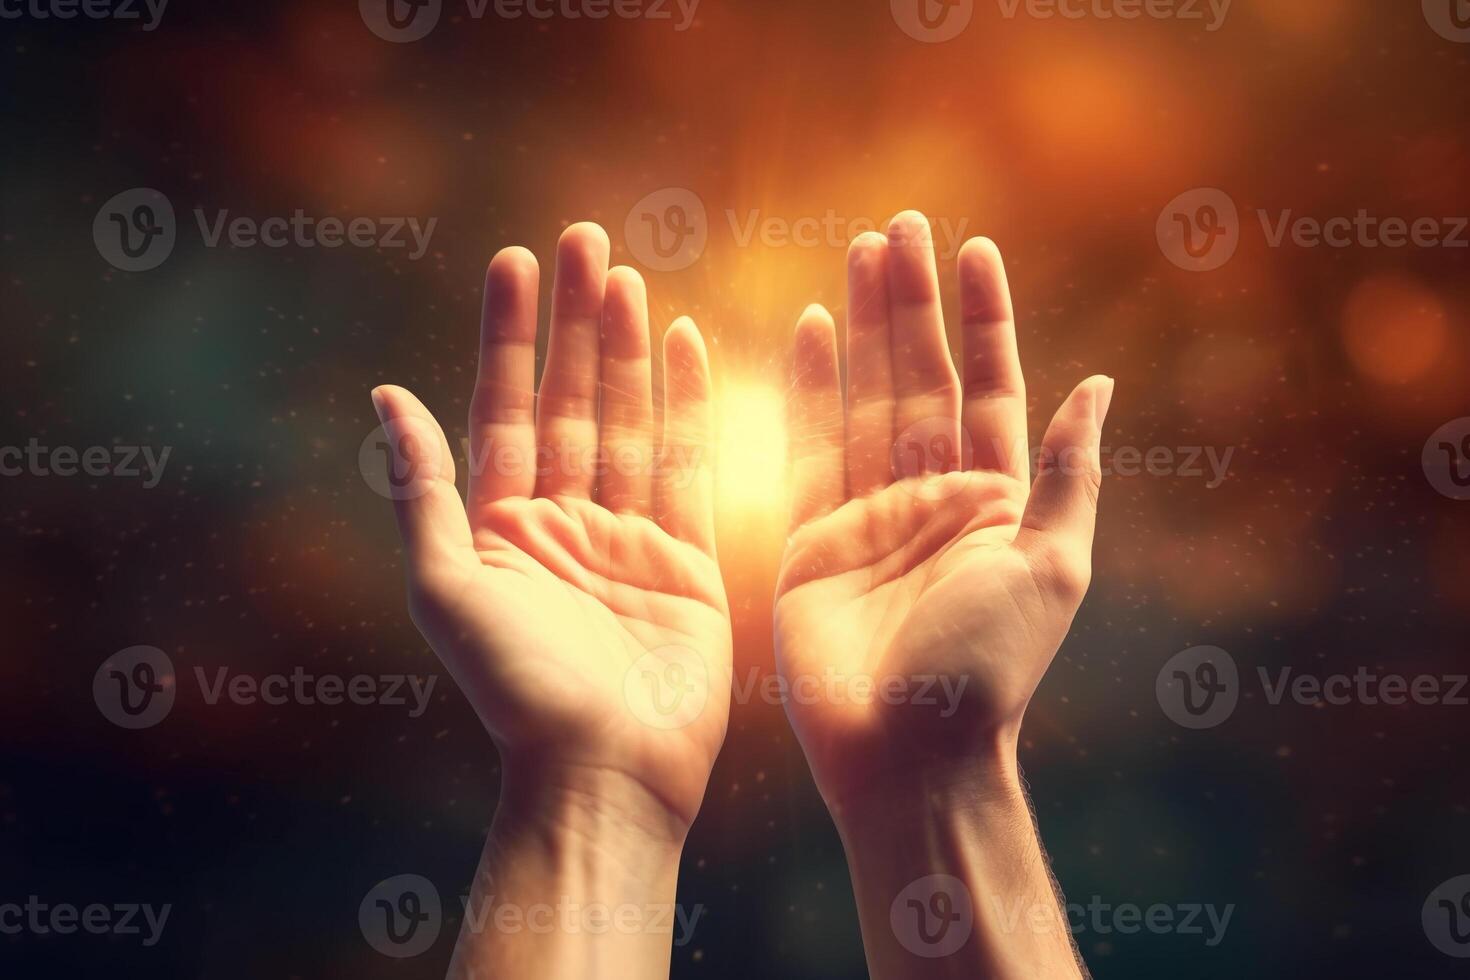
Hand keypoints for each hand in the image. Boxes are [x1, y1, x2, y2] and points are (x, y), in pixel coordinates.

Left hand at [371, 223, 730, 837]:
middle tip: (586, 238)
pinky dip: (689, 402)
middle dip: (575, 321)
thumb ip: (424, 489)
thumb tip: (387, 395)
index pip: (507, 408)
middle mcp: (563, 522)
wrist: (605, 770)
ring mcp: (628, 536)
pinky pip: (688, 463)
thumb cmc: (515, 691)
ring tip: (627, 275)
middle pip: (571, 399)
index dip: (510, 334)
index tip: (516, 259)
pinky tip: (688, 343)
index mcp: (501, 528)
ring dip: (627, 346)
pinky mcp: (687, 558)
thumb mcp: (445, 587)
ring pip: (628, 419)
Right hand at [775, 210, 1113, 817]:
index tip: (975, 249)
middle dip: (913, 304)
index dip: (982, 321)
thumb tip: (1097, 383)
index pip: (987, 390)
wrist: (908, 754)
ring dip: (865, 326)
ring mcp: (869, 515)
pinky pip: (807, 446)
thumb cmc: (989, 668)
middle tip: (900, 225)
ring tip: (860, 254)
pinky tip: (811, 328)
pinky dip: (808, 386)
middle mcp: (932, 499)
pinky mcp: (812, 539)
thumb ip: (1068, 474)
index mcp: (995, 503)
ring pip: (865, 398)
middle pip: (919, 380)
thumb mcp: (1053, 567)